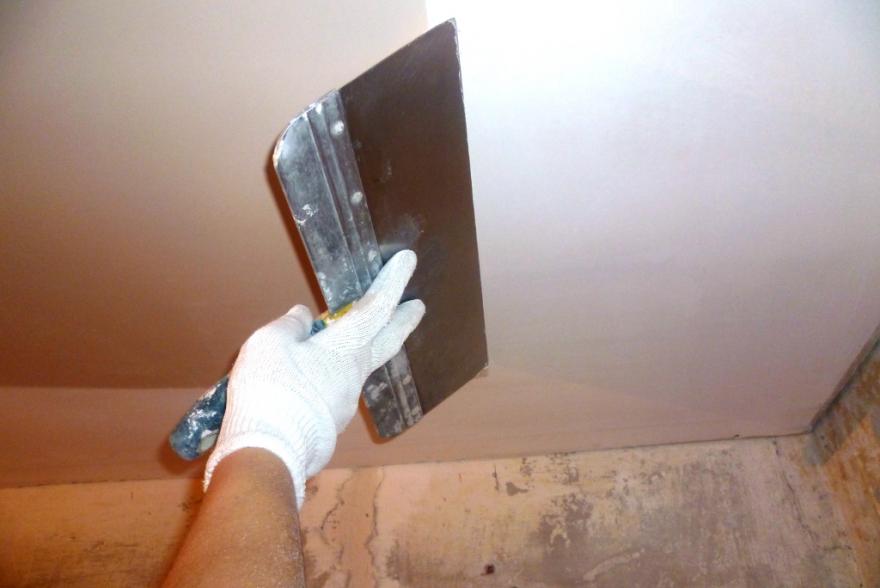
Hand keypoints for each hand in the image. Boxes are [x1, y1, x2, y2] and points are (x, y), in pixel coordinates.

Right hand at [204, 250, 423, 505]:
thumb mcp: (269, 343)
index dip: (392, 282)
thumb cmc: (270, 390)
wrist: (268, 451)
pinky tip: (314, 380)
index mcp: (344, 349)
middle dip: (403, 321)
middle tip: (418, 306)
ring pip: (359, 367)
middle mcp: (354, 374)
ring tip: (349, 341)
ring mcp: (345, 403)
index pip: (374, 308)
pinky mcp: (329, 425)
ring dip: (361, 351)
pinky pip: (335, 391)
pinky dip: (331, 377)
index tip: (408, 260)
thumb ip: (289, 326)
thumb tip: (303, 317)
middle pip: (386, 341)